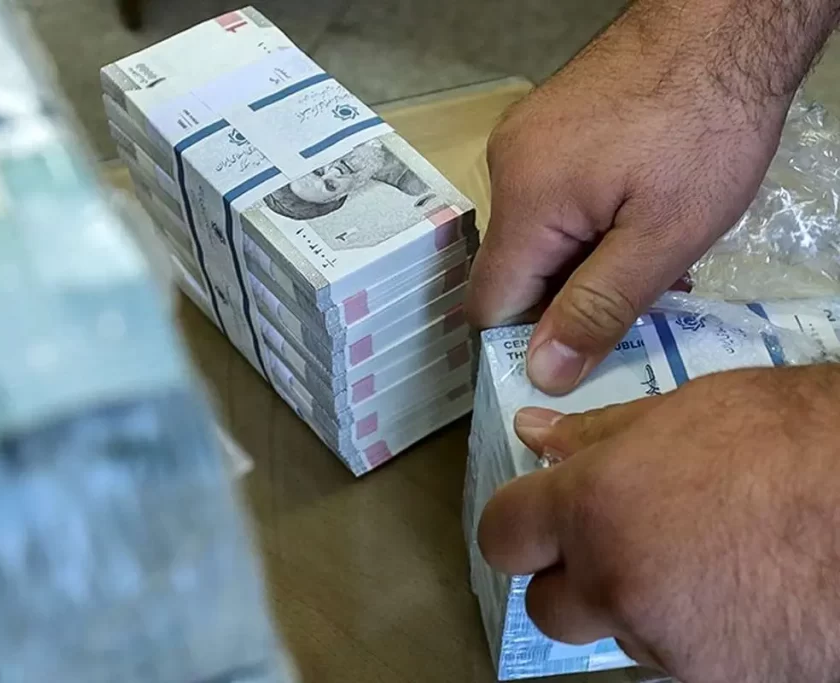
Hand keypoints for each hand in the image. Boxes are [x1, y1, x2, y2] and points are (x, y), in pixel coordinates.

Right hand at [465, 4, 798, 394]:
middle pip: (516, 269)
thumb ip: (599, 308)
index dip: (529, 339)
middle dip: (570, 295)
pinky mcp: (546, 123)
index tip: (581, 352)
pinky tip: (638, 210)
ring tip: (651, 249)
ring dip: (584, 257)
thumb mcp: (666, 236)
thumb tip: (543, 373)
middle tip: (642, 294)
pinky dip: (587, 218)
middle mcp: (507, 169)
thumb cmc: (705, 127)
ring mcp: (524, 140)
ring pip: (538, 234)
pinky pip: (550, 195)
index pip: (490, 304)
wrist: (722, 24)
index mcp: (526, 204)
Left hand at [477, 365, 839, 682]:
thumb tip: (536, 434)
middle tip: (619, 542)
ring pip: (616, 634)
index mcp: (596, 508)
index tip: (538, 517)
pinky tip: (735, 592)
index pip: (502, 536)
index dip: (517, 525)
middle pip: (548, 606)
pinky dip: (688, 633)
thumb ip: (599, 434)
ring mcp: (670, 644)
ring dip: (635, 605)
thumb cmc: (800, 440)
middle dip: (572, 578)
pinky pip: (675, 660)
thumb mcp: (690, 411)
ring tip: (699, 559)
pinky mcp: (720, 682)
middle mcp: (619, 585)